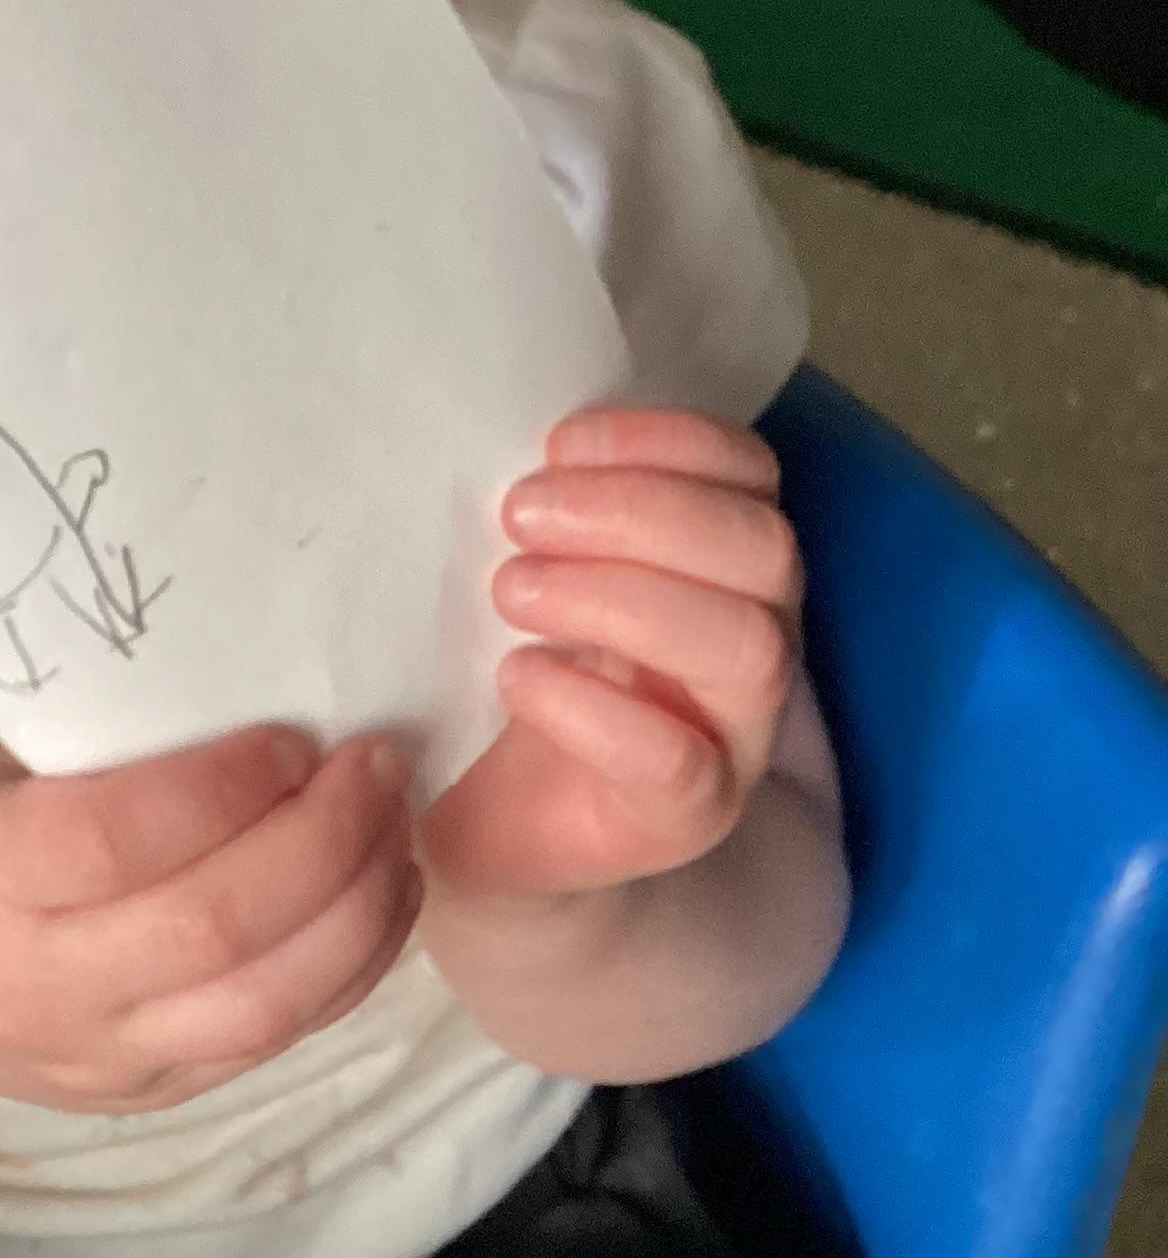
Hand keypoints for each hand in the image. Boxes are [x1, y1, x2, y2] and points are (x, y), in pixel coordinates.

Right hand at [0, 724, 420, 1114]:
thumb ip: (97, 748)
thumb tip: (251, 678)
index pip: (110, 841)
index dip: (216, 786)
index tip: (287, 737)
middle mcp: (44, 985)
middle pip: (211, 927)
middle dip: (320, 840)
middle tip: (374, 766)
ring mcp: (110, 1054)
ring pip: (265, 1003)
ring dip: (357, 906)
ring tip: (393, 824)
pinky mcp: (167, 1091)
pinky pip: (284, 1038)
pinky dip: (356, 962)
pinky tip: (384, 890)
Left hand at [425, 409, 800, 903]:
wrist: (494, 823)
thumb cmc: (516, 667)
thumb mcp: (534, 566)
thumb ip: (552, 506)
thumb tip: (505, 433)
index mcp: (721, 560)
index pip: (748, 471)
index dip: (663, 441)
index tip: (554, 444)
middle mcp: (754, 638)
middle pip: (763, 549)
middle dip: (638, 513)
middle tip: (519, 517)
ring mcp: (735, 734)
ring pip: (746, 647)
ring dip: (617, 599)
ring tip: (509, 592)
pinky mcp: (690, 817)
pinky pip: (678, 763)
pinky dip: (591, 709)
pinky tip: (517, 678)